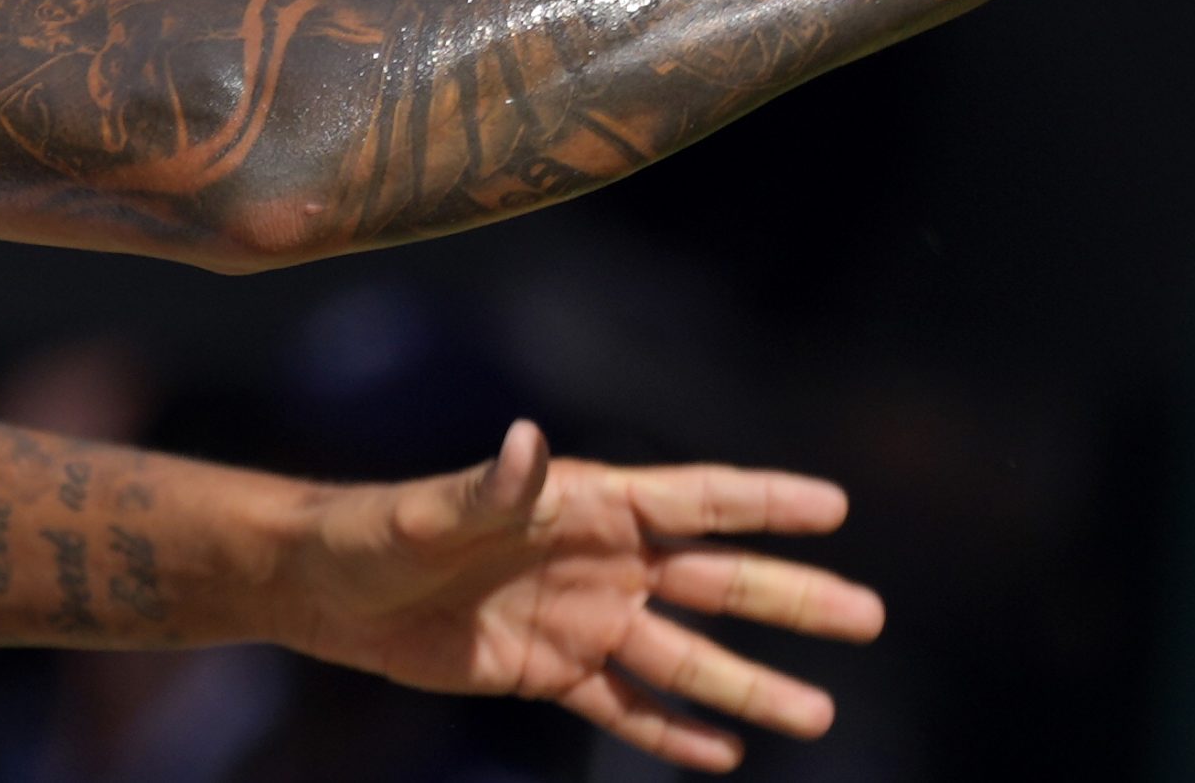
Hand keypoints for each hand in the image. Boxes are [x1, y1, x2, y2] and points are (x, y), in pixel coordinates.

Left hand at [273, 420, 883, 771]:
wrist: (325, 588)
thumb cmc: (375, 531)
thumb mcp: (431, 513)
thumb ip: (488, 488)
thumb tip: (526, 443)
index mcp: (581, 504)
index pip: (692, 500)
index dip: (761, 502)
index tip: (836, 505)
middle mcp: (597, 559)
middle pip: (714, 581)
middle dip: (790, 598)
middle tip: (869, 618)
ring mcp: (579, 618)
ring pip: (684, 655)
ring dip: (749, 684)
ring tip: (820, 715)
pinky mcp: (547, 671)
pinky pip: (625, 706)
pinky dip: (673, 731)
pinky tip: (726, 755)